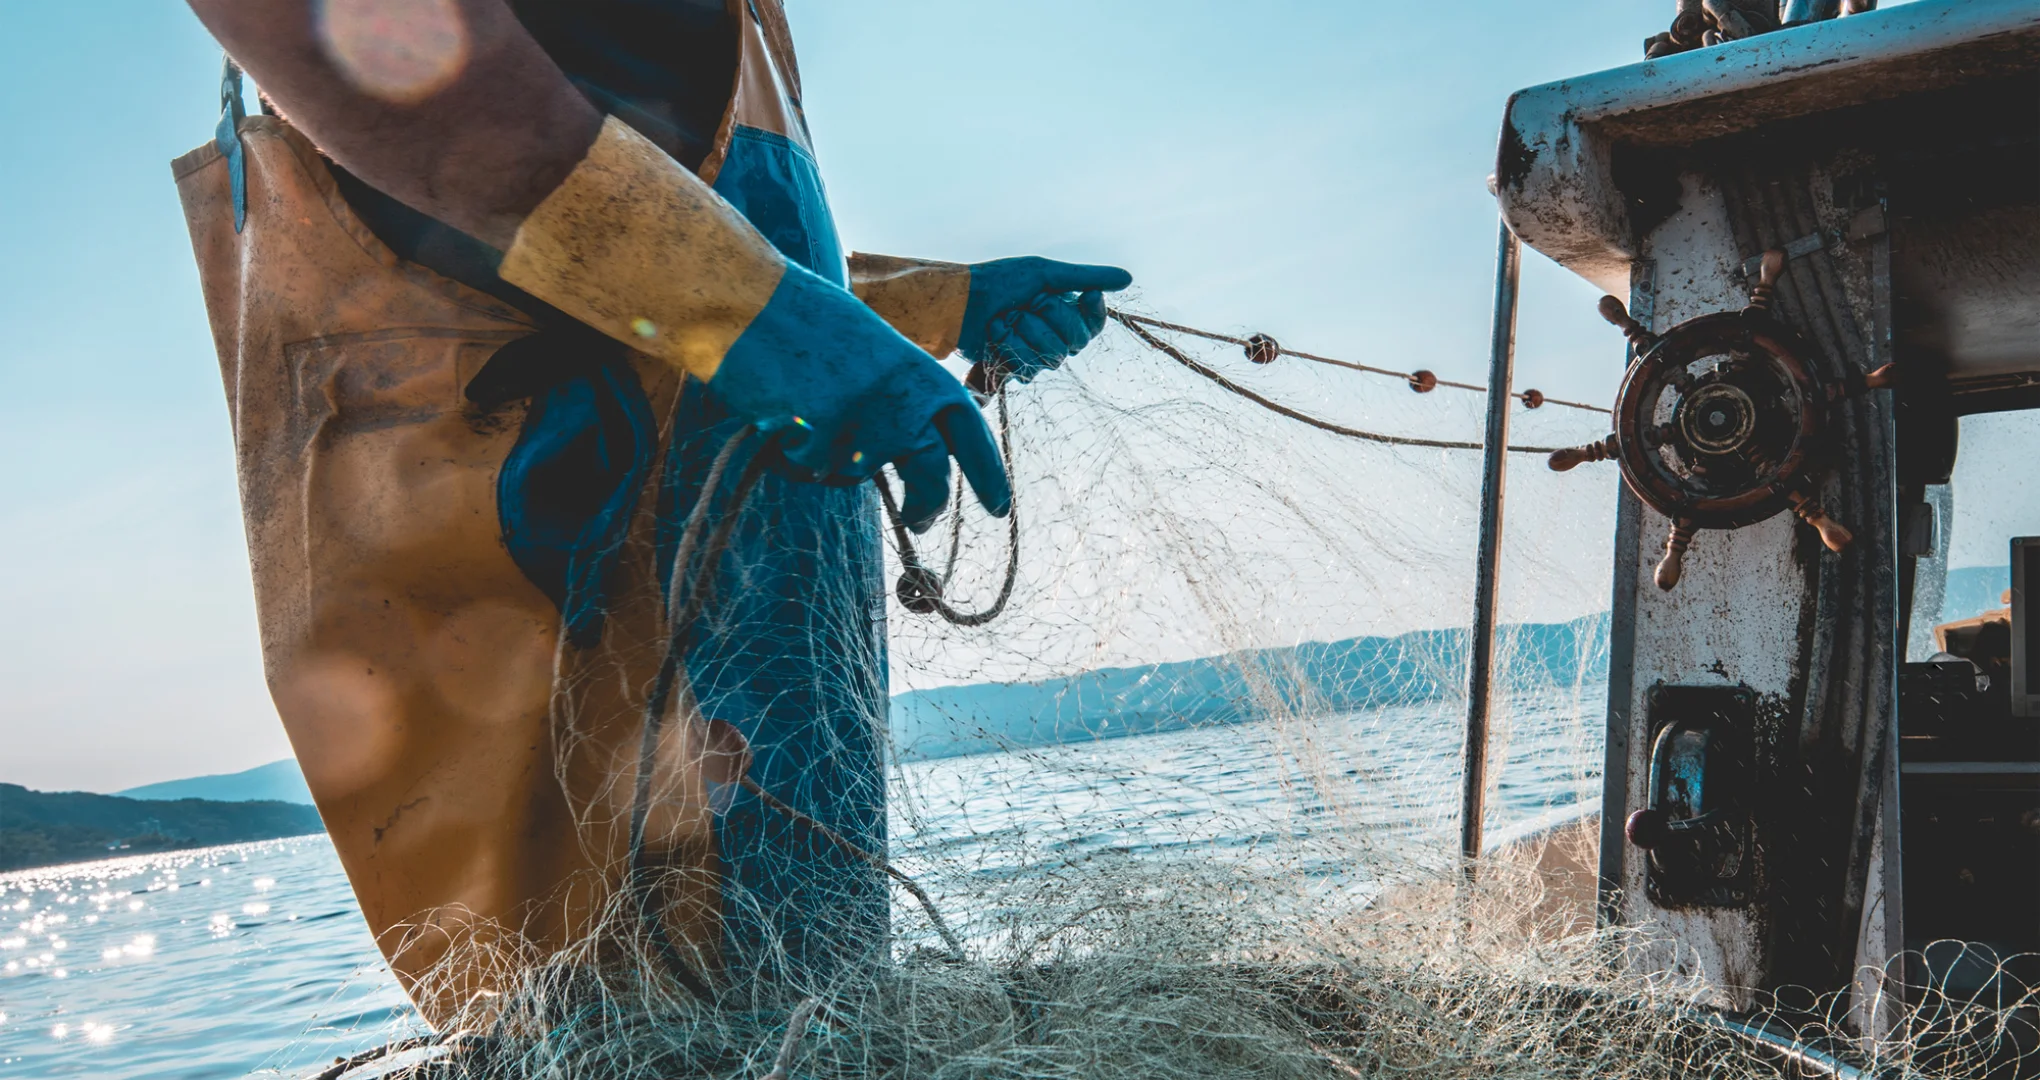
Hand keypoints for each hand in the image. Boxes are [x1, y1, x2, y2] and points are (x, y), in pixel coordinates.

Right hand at [711, 261, 1010, 530]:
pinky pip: (809, 470)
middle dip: (927, 507)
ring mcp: (863, 423)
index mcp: (923, 374)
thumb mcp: (873, 351)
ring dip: (829, 458)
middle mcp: (904, 403)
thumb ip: (898, 396)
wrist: (747, 299)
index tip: (999, 509)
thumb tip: (908, 454)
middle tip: (921, 521)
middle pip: (932, 478)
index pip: (971, 435)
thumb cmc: (804, 319)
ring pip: (854, 474)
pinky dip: (791, 453)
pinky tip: (775, 411)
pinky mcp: (820, 440)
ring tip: (802, 409)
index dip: (988, 476)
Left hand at [957, 257, 1132, 383]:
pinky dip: (1009, 348)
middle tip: (1026, 304)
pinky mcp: (1016, 369)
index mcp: (1064, 310)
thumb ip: (1085, 276)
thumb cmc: (999, 281)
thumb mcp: (1044, 273)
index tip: (1086, 295)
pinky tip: (995, 337)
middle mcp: (1054, 335)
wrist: (959, 303)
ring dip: (1024, 334)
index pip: (1094, 324)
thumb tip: (1127, 278)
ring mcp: (1035, 354)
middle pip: (1075, 342)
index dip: (1093, 313)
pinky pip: (1028, 370)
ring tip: (1003, 320)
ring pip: (1052, 357)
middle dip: (1048, 318)